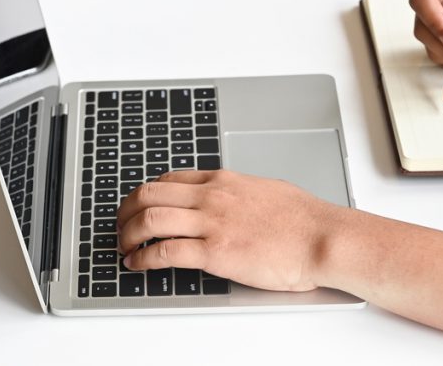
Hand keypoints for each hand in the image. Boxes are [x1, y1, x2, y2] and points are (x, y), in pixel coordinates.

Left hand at [116, 170, 343, 291]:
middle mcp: (212, 196)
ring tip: (124, 247)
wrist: (322, 238)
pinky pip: (166, 251)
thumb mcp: (263, 190)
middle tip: (120, 227)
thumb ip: (237, 194)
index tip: (137, 206)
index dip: (145, 194)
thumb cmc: (303, 219)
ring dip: (128, 234)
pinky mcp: (215, 252)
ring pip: (150, 219)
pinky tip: (139, 264)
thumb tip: (228, 200)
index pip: (169, 179)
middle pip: (149, 194)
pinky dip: (144, 258)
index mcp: (223, 180)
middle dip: (126, 211)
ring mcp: (212, 222)